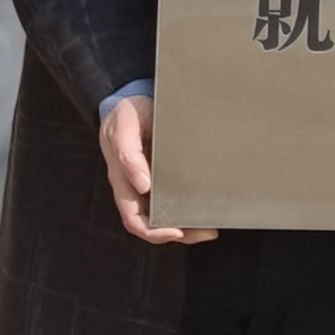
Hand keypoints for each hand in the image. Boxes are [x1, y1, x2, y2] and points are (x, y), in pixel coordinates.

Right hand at [99, 91, 216, 248]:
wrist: (131, 101)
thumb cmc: (123, 117)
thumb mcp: (122, 131)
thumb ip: (128, 156)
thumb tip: (142, 184)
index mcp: (123, 184)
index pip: (134, 220)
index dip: (154, 232)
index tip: (177, 232)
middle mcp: (137, 190)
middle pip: (157, 224)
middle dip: (182, 233)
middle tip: (208, 231)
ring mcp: (153, 184)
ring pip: (170, 215)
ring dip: (191, 224)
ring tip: (213, 225)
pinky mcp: (167, 175)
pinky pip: (178, 197)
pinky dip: (192, 205)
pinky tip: (208, 205)